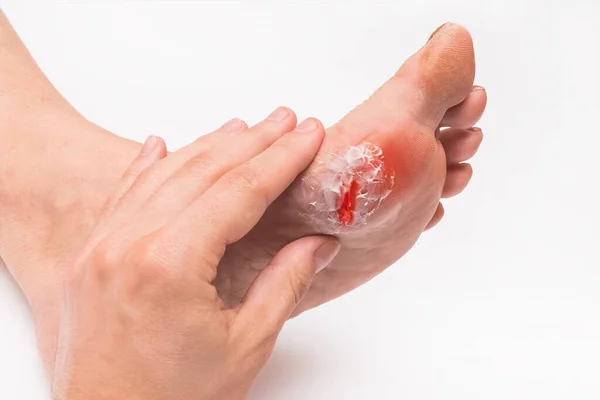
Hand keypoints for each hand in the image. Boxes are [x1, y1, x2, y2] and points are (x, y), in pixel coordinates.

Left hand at [52, 116, 339, 399]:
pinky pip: (122, 196)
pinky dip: (147, 166)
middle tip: (287, 120)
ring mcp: (103, 247)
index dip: (281, 159)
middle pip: (203, 172)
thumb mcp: (245, 346)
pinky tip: (161, 144)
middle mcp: (129, 245)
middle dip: (253, 141)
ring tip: (244, 127)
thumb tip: (318, 243)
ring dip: (208, 146)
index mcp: (170, 265)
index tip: (308, 135)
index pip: (239, 191)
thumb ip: (284, 283)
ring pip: (163, 175)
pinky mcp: (92, 257)